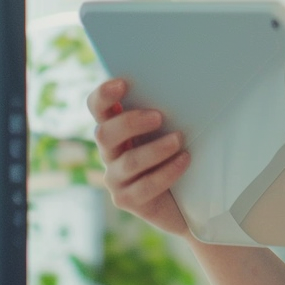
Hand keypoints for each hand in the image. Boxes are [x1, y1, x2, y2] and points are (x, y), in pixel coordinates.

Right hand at [86, 77, 191, 235]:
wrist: (187, 199)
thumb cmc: (178, 153)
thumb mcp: (169, 129)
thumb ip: (165, 112)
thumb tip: (184, 86)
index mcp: (116, 128)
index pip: (97, 108)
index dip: (104, 95)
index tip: (123, 84)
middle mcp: (110, 152)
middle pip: (105, 134)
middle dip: (130, 123)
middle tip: (159, 117)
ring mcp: (115, 178)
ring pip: (128, 162)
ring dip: (155, 149)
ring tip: (178, 139)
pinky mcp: (127, 200)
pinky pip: (145, 186)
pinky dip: (167, 172)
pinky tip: (184, 160)